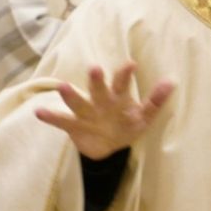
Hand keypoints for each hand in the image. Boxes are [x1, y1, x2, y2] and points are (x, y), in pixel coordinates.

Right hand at [36, 62, 175, 159]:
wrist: (106, 146)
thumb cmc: (126, 125)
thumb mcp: (144, 117)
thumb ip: (155, 101)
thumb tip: (171, 82)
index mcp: (118, 98)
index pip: (122, 84)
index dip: (125, 75)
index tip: (131, 64)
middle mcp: (100, 102)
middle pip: (98, 90)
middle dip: (97, 80)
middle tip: (95, 68)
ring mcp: (86, 113)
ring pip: (78, 103)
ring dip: (70, 96)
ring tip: (62, 86)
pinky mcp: (73, 126)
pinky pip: (61, 121)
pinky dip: (50, 117)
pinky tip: (39, 112)